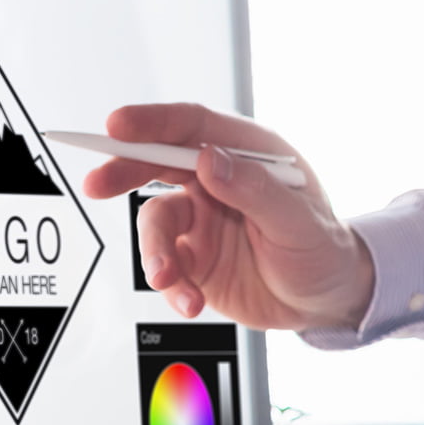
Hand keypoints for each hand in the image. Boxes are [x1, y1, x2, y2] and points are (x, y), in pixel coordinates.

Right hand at [81, 103, 373, 331]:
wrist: (325, 302)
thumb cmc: (323, 250)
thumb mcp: (301, 222)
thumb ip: (256, 190)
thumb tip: (212, 160)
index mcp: (249, 155)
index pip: (194, 126)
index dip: (154, 122)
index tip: (118, 126)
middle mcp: (219, 181)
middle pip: (159, 163)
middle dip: (125, 171)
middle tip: (97, 184)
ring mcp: (203, 219)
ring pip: (156, 222)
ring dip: (155, 252)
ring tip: (168, 279)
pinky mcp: (194, 257)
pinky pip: (167, 266)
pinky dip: (171, 286)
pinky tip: (190, 301)